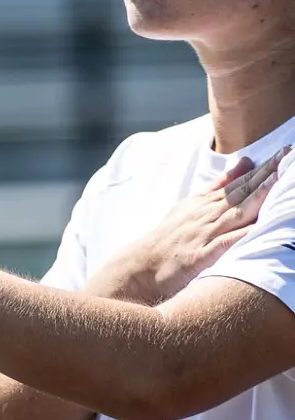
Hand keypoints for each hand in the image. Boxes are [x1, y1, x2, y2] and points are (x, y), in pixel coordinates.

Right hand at [86, 148, 284, 304]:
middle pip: (240, 192)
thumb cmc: (168, 239)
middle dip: (265, 174)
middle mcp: (205, 214)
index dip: (261, 169)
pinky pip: (226, 242)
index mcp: (203, 203)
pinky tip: (259, 226)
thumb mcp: (188, 206)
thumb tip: (241, 166)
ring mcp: (203, 233)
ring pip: (236, 211)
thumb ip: (216, 188)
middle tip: (286, 156)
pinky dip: (242, 233)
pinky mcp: (201, 255)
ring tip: (278, 180)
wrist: (140, 266)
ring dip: (258, 196)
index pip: (237, 182)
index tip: (282, 153)